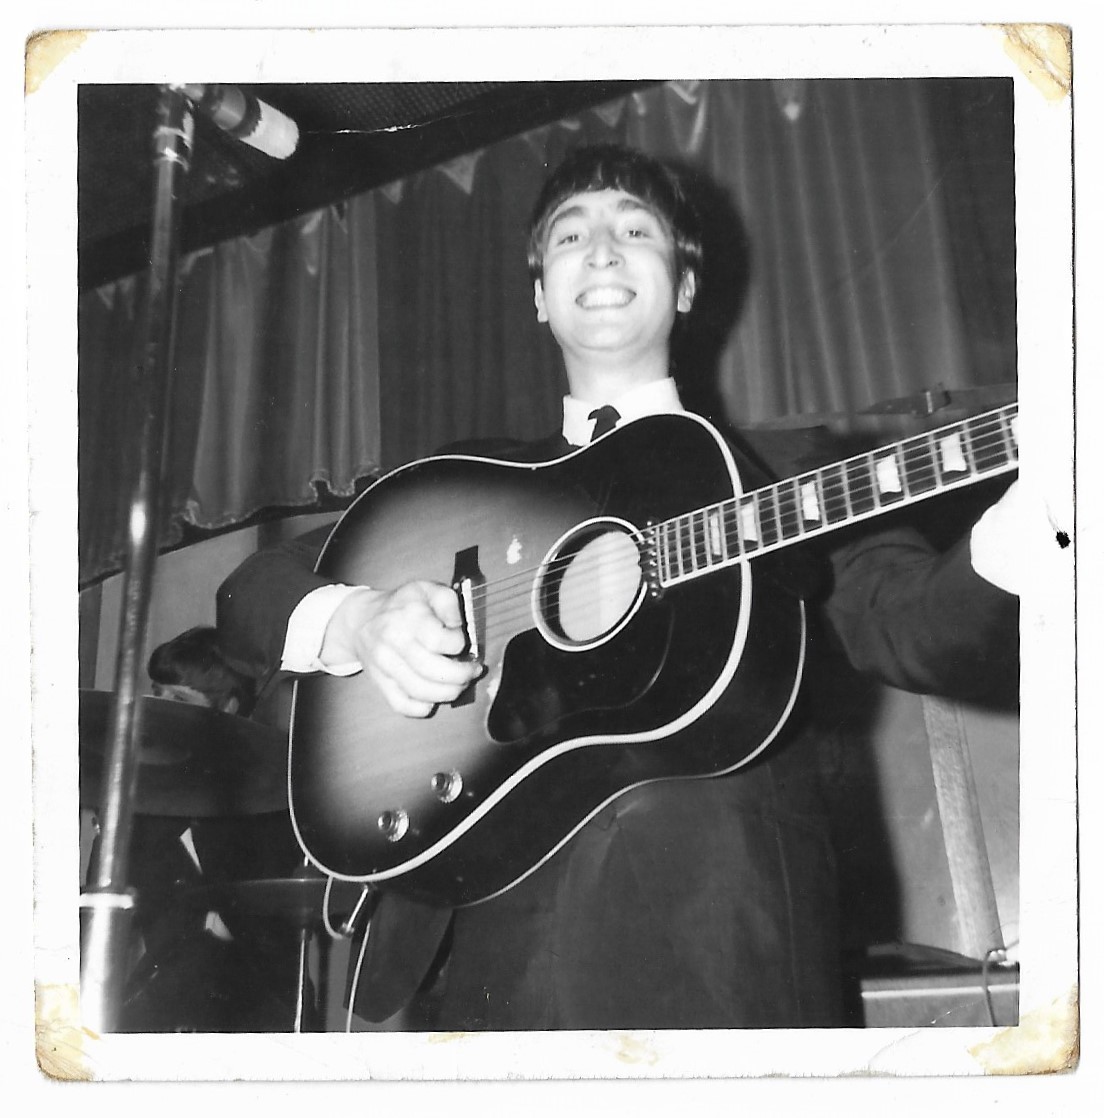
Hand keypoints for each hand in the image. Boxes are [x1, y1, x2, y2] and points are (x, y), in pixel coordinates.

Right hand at [321, 582, 481, 716]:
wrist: (362, 618)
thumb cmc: (403, 604)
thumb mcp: (428, 589)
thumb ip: (450, 604)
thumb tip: (459, 629)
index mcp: (408, 616)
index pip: (439, 641)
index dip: (459, 644)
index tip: (462, 641)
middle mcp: (393, 643)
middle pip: (432, 671)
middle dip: (462, 675)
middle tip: (473, 670)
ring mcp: (384, 666)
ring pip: (421, 692)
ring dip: (449, 693)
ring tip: (461, 684)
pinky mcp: (380, 684)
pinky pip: (403, 705)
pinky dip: (424, 707)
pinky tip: (436, 695)